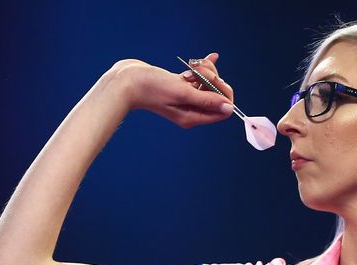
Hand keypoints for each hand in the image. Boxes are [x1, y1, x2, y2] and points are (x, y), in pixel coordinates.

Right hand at [111, 53, 234, 128]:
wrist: (127, 80)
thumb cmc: (151, 88)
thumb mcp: (182, 93)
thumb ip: (206, 100)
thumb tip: (229, 108)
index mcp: (193, 117)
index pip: (222, 109)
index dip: (223, 93)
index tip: (214, 80)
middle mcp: (191, 110)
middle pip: (216, 94)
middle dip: (212, 78)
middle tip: (197, 71)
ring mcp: (185, 98)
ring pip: (208, 84)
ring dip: (204, 71)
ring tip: (190, 67)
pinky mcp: (180, 86)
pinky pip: (198, 78)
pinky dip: (202, 68)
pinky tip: (212, 56)